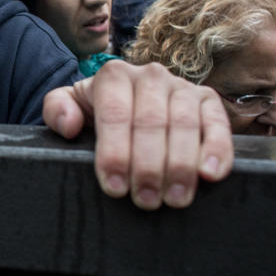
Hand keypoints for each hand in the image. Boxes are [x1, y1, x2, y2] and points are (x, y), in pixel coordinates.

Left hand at [43, 61, 232, 209]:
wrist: (125, 104)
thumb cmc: (94, 114)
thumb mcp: (69, 108)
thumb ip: (57, 110)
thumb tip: (69, 125)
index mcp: (113, 76)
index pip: (114, 113)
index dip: (114, 152)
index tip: (114, 187)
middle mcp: (150, 76)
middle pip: (151, 121)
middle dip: (147, 165)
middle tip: (143, 199)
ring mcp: (182, 87)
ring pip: (184, 124)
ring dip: (180, 165)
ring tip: (172, 198)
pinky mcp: (208, 101)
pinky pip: (218, 123)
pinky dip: (218, 148)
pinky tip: (211, 174)